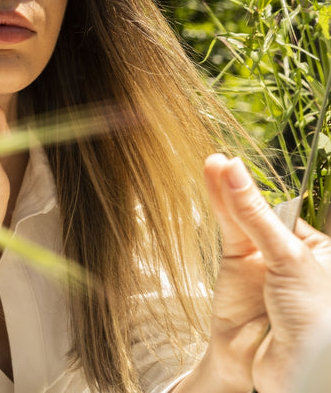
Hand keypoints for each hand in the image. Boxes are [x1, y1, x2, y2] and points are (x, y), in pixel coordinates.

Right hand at [204, 154, 330, 392]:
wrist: (283, 374)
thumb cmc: (311, 321)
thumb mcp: (289, 259)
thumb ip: (256, 215)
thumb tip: (236, 174)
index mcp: (317, 249)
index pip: (286, 209)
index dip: (266, 190)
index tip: (249, 167)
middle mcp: (287, 251)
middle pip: (260, 209)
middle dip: (243, 186)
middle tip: (225, 161)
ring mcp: (260, 259)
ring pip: (241, 217)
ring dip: (226, 190)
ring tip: (214, 163)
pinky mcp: (235, 266)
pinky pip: (227, 230)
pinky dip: (219, 206)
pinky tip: (214, 182)